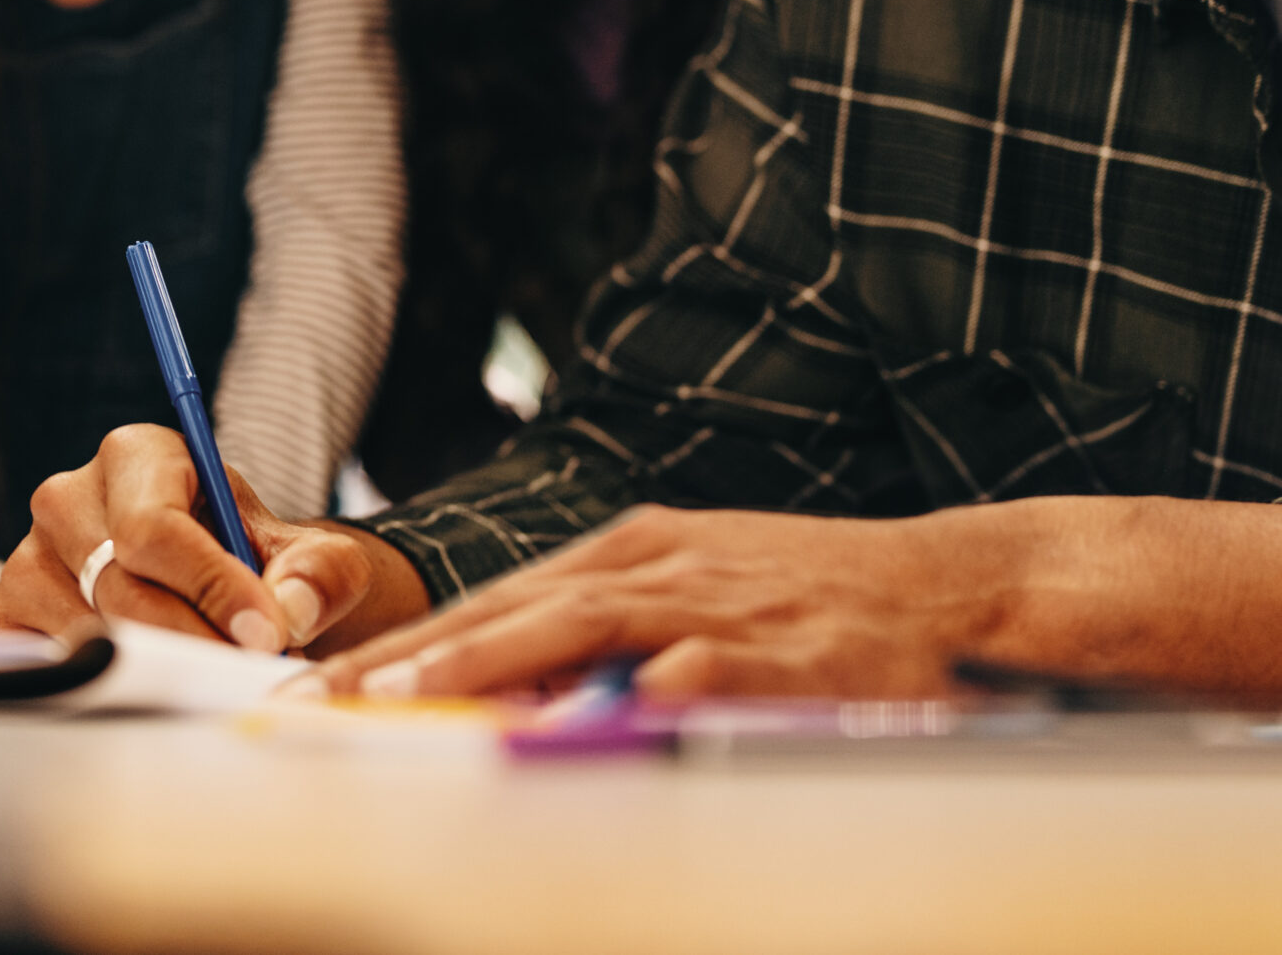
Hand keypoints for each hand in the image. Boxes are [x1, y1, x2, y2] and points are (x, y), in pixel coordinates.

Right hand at [0, 423, 431, 655]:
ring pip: (80, 634)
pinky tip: (145, 691)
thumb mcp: (316, 559)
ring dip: (151, 672)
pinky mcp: (6, 618)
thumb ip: (318, 575)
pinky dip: (92, 689)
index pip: (155, 530)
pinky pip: (37, 665)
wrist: (224, 598)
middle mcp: (67, 499)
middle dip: (192, 642)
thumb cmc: (263, 568)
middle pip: (118, 590)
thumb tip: (285, 611)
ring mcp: (26, 559)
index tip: (266, 637)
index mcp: (136, 456)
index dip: (212, 590)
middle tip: (245, 675)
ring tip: (205, 681)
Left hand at [300, 506, 993, 701]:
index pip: (497, 596)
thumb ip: (615, 633)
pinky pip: (675, 679)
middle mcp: (659, 564)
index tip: (333, 681)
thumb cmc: (819, 600)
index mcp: (636, 550)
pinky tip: (557, 731)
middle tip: (328, 696)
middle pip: (509, 605)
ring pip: (570, 624)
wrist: (952, 586)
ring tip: (404, 697)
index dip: (410, 640)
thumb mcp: (703, 592)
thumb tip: (519, 693)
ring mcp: (711, 604)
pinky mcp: (766, 653)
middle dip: (410, 654)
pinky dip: (611, 701)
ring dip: (480, 661)